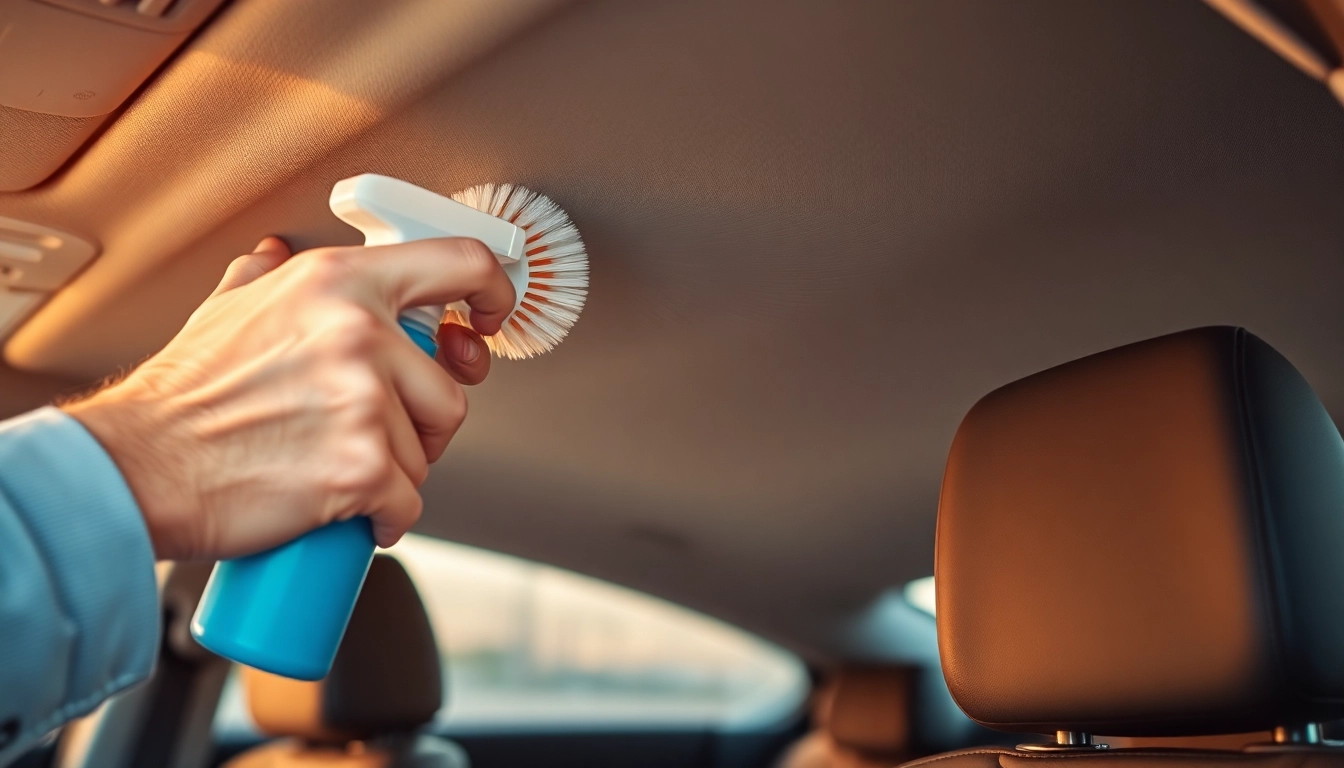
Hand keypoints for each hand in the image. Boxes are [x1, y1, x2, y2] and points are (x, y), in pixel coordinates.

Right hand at [63, 236, 514, 560]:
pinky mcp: (362, 467)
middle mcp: (359, 332)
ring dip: (400, 475)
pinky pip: (409, 503)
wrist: (139, 467)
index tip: (489, 321)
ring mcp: (364, 401)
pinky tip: (361, 516)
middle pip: (450, 389)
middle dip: (425, 425)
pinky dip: (389, 520)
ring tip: (345, 474)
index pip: (460, 263)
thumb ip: (265, 276)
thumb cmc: (181, 396)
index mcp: (339, 282)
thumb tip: (279, 254)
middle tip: (381, 438)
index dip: (494, 292)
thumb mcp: (227, 308)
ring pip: (427, 452)